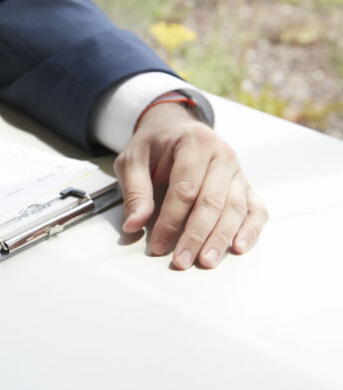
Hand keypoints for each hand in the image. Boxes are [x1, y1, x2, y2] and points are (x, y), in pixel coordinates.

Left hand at [113, 103, 267, 268]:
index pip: (185, 189)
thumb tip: (133, 224)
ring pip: (235, 208)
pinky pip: (255, 208)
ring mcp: (237, 171)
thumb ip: (135, 192)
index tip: (157, 244)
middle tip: (182, 260)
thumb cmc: (155, 144)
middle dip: (196, 235)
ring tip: (206, 261)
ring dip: (220, 238)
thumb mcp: (133, 161)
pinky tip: (239, 246)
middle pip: (213, 201)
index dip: (171, 220)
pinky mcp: (245, 185)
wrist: (174, 128)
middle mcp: (222, 156)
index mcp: (194, 143)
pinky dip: (251, 229)